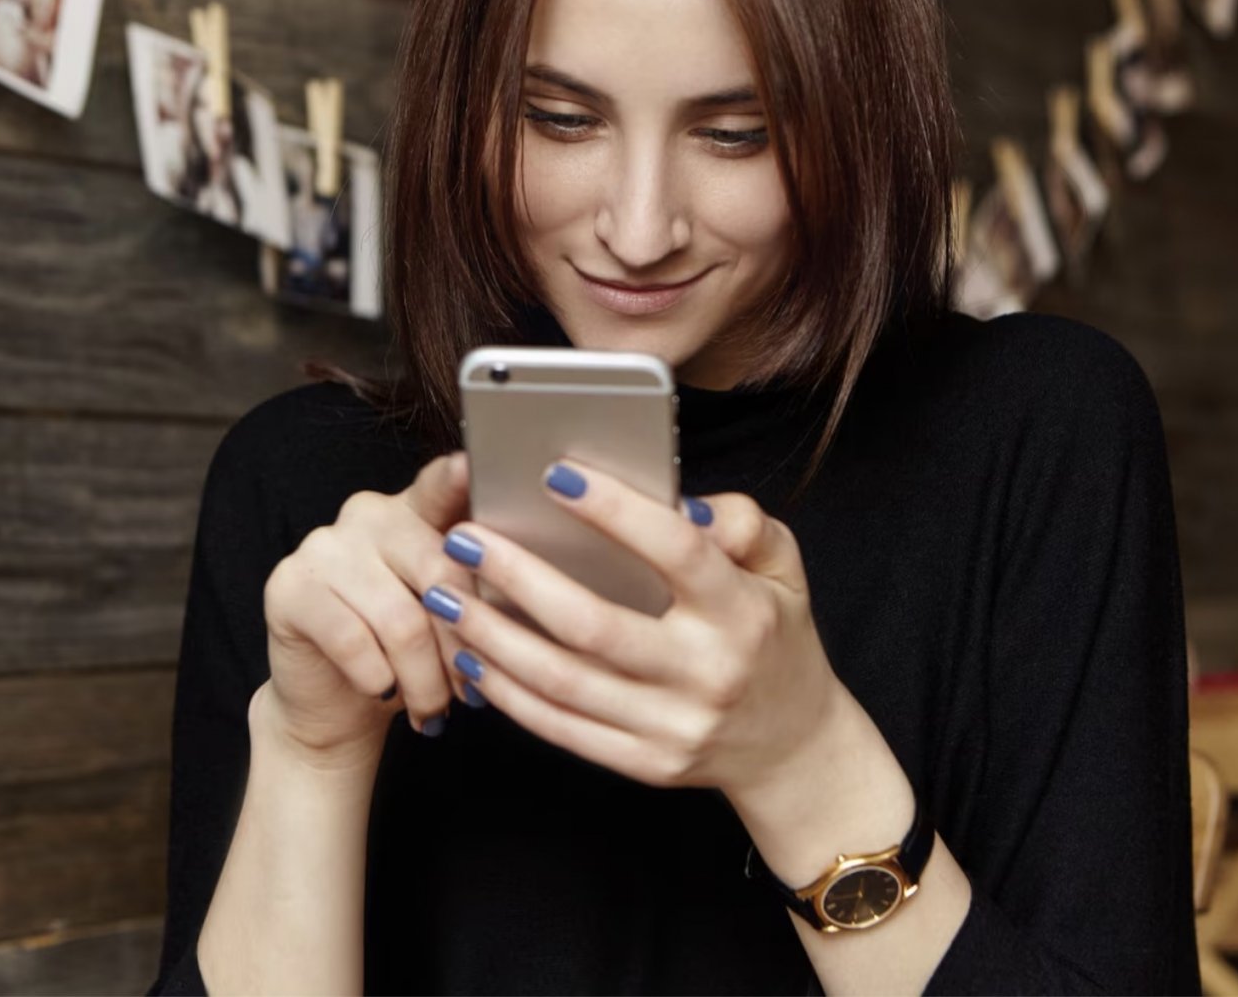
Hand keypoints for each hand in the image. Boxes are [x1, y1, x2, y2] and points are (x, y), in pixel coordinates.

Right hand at [259, 450, 479, 763]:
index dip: (458, 477)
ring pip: (401, 620)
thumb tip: (519, 591)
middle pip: (439, 573)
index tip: (473, 464)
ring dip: (424, 680)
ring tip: (431, 708)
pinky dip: (378, 680)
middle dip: (463, 647)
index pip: (440, 485)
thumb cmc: (404, 656)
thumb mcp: (446, 618)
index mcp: (414, 511)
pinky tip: (382, 692)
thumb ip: (472, 586)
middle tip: (470, 694)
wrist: (335, 704)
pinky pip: (352, 640)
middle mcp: (368, 514)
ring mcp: (322, 545)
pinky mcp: (288, 586)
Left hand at [421, 457, 844, 796]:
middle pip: (594, 626)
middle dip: (518, 578)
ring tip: (445, 595)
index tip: (554, 474)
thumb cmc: (773, 635)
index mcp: (741, 612)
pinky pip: (561, 728)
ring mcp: (672, 726)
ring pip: (563, 682)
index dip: (615, 512)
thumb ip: (742, 523)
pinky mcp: (644, 763)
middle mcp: (706, 673)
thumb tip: (682, 501)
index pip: (676, 552)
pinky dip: (509, 692)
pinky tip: (471, 654)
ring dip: (492, 638)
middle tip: (463, 539)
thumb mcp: (783, 568)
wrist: (792, 747)